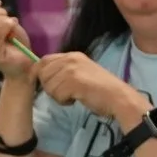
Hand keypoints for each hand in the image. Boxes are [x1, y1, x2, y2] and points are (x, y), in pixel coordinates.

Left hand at [35, 52, 153, 125]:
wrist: (118, 97)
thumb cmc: (100, 89)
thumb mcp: (80, 73)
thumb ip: (63, 71)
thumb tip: (42, 75)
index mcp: (72, 55)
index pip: (44, 60)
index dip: (38, 73)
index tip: (41, 84)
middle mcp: (70, 59)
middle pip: (42, 73)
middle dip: (49, 87)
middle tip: (64, 93)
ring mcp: (71, 69)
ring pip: (48, 85)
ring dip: (57, 96)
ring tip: (72, 96)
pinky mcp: (73, 81)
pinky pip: (56, 95)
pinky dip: (64, 101)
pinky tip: (76, 99)